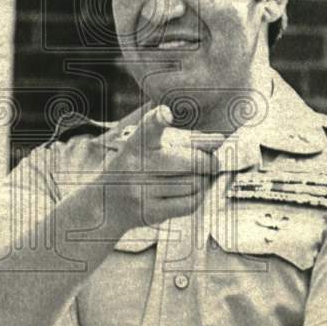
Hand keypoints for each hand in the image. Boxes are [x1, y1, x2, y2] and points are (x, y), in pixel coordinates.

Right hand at [96, 103, 218, 233]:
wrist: (108, 203)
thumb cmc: (138, 167)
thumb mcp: (151, 147)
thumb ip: (185, 140)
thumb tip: (218, 141)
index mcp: (137, 143)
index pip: (148, 128)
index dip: (158, 119)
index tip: (166, 113)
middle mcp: (136, 166)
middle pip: (190, 162)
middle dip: (208, 162)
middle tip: (213, 162)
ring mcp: (141, 191)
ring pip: (194, 184)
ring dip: (204, 180)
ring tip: (199, 177)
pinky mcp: (150, 212)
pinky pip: (190, 203)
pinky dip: (199, 196)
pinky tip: (195, 191)